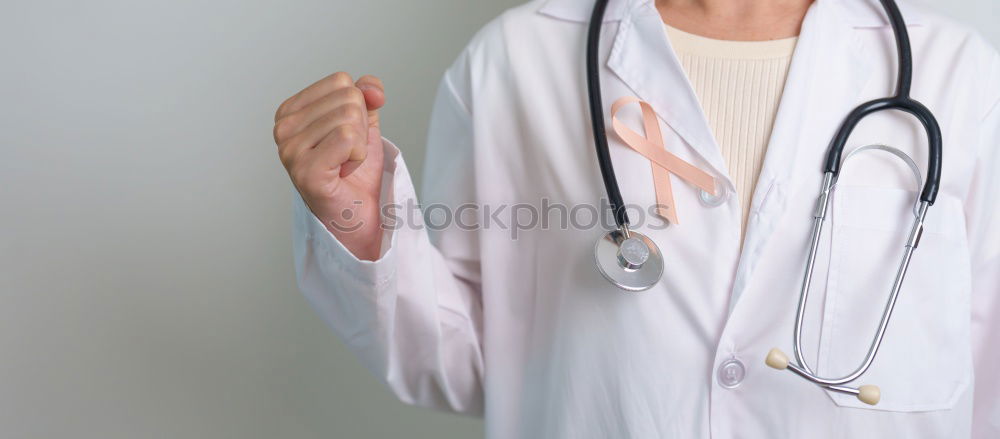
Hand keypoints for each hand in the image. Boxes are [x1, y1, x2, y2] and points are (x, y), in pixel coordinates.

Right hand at [274, 72, 386, 259]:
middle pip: (348, 99)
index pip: (341, 81)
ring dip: (360, 146)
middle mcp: (282, 128)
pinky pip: (349, 139)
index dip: (357, 109)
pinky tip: (343, 173)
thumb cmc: (353, 170)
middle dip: (361, 128)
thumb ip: (367, 96)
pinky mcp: (305, 170)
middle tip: (346, 155)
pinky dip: (358, 157)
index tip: (344, 138)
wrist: (356, 213)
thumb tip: (373, 89)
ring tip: (343, 165)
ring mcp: (290, 150)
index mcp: (289, 111)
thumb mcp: (363, 123)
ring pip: (351, 118)